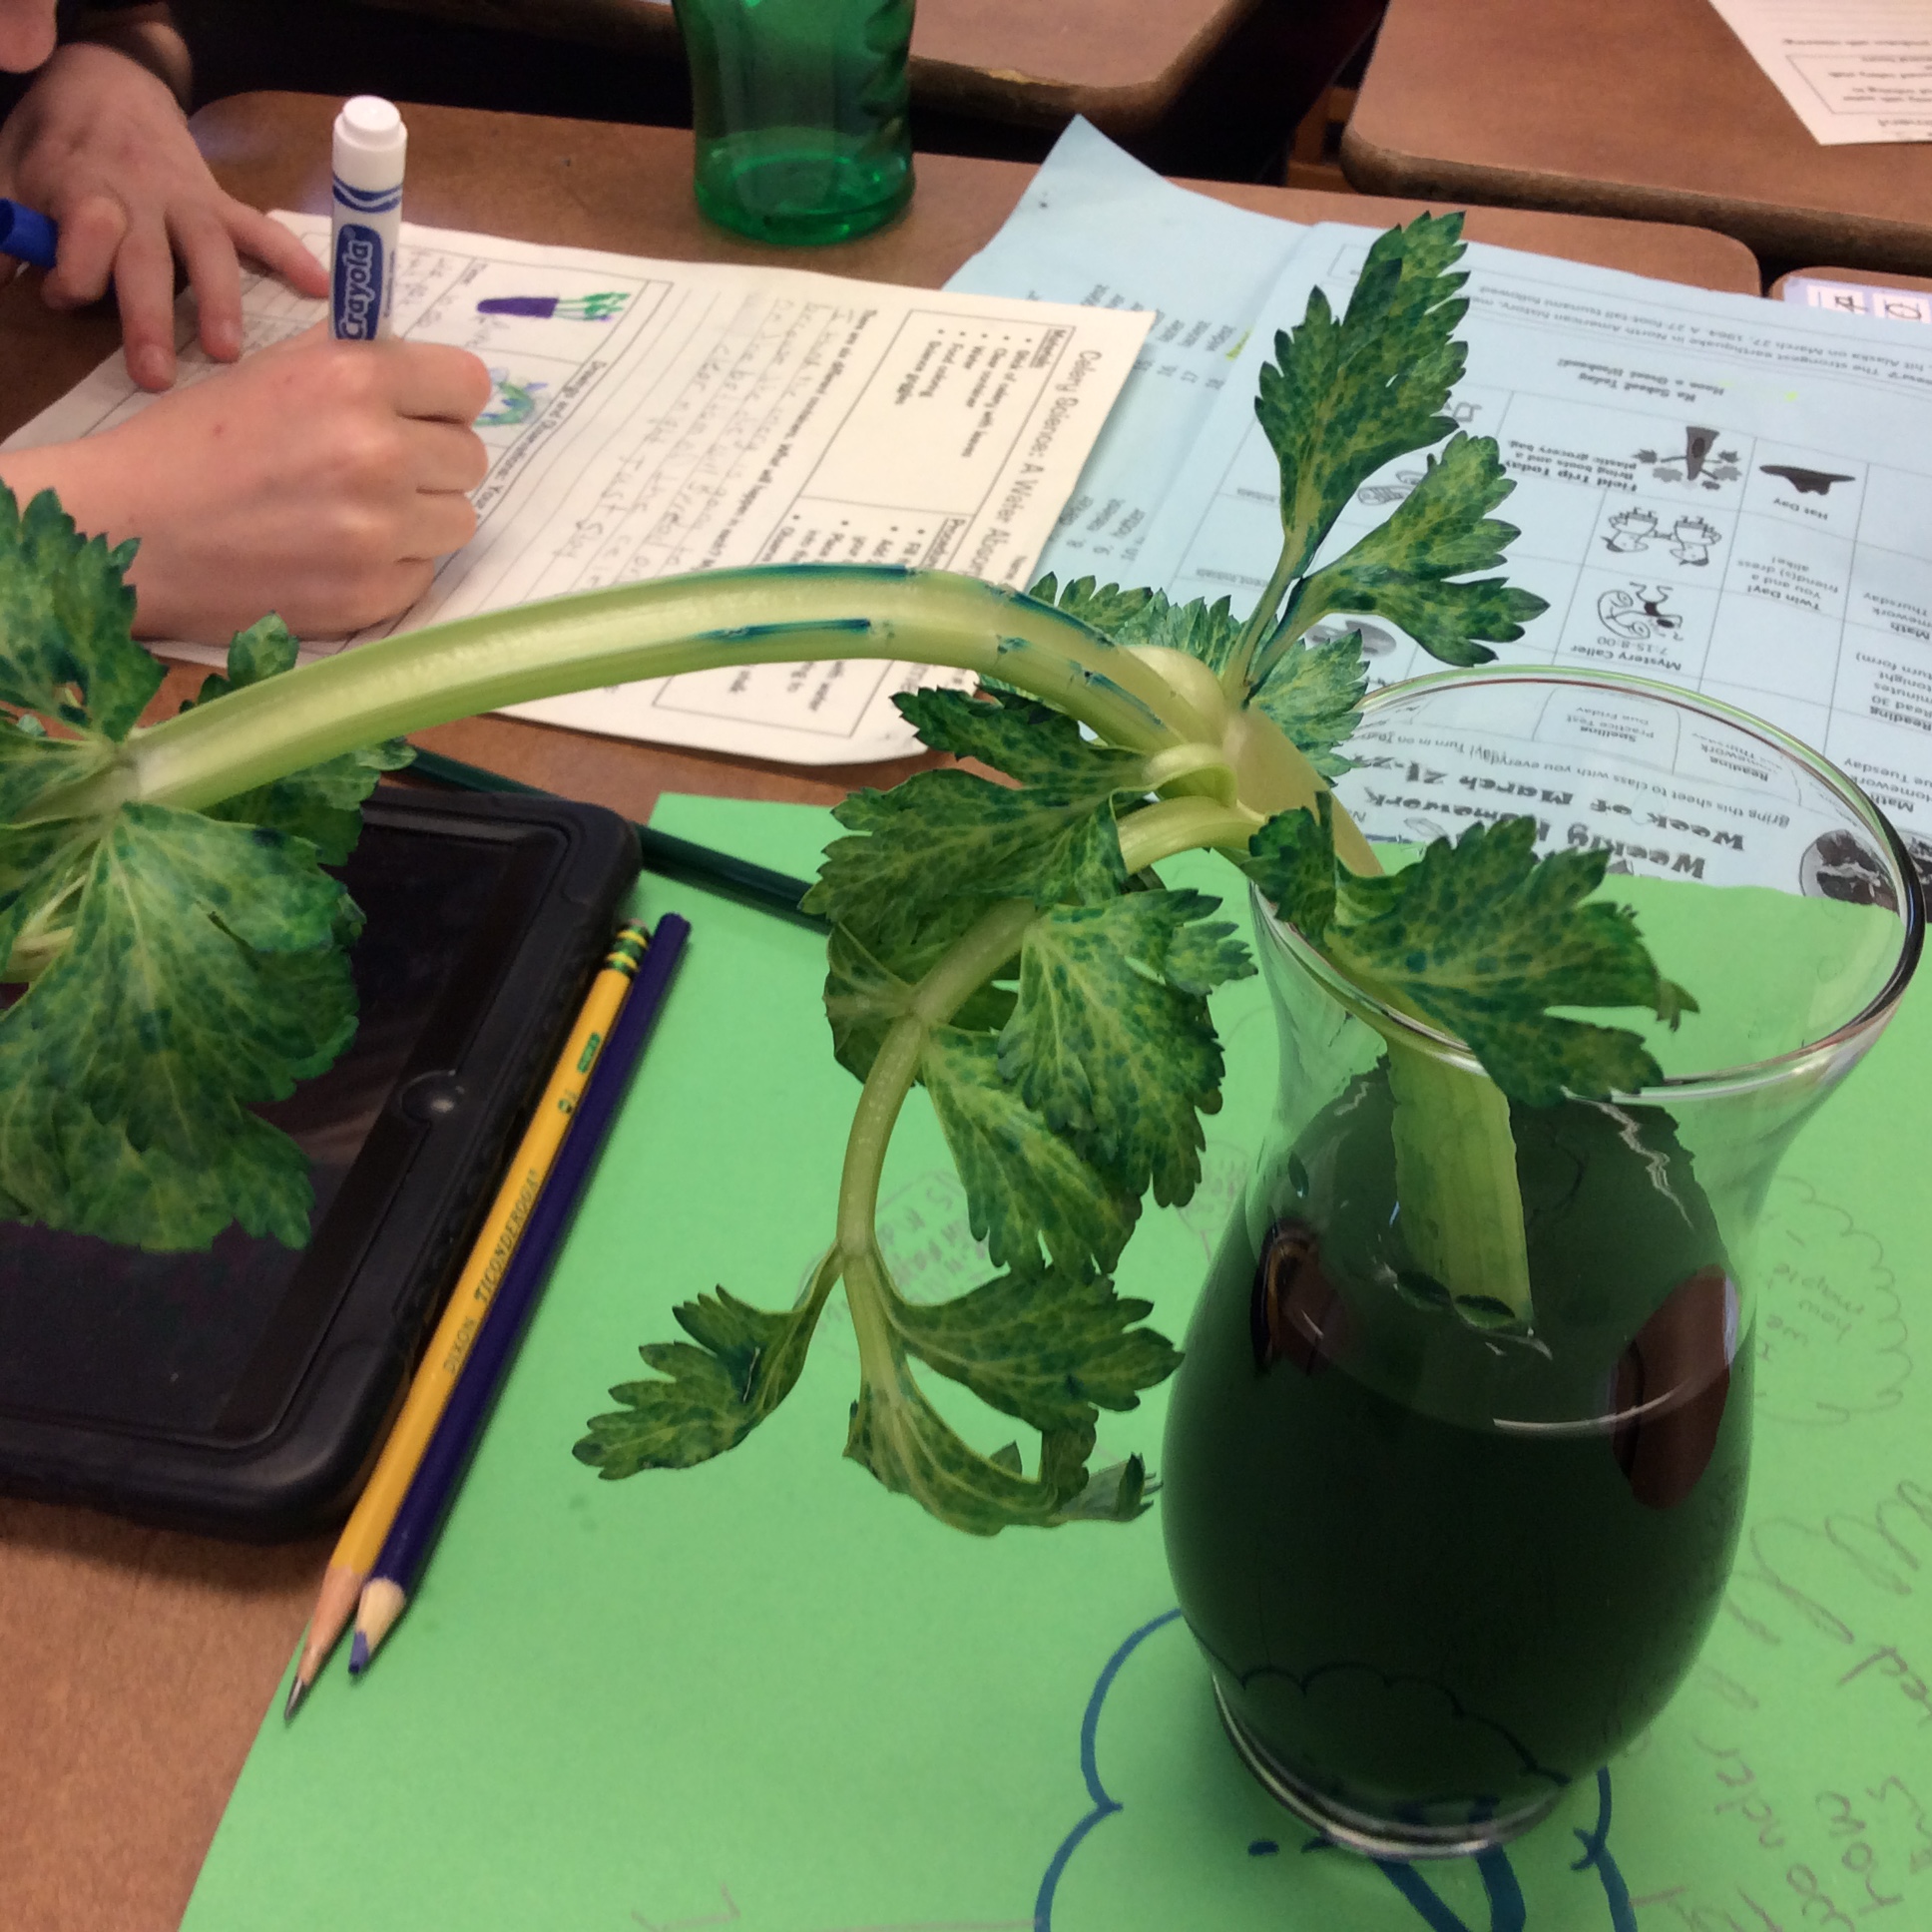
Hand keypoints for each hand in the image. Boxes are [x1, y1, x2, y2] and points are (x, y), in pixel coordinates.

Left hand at [0, 41, 329, 388]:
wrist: (106, 83)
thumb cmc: (58, 144)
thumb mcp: (12, 174)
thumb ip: (11, 228)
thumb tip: (0, 280)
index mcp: (84, 190)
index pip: (81, 240)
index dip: (70, 274)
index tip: (57, 294)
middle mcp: (140, 198)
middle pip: (146, 259)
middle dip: (149, 317)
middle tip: (156, 374)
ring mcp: (187, 201)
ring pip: (207, 252)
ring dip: (220, 301)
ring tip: (226, 351)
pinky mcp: (219, 203)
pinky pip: (258, 230)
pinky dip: (289, 256)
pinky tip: (319, 288)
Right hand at [0, 328, 492, 639]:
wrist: (130, 528)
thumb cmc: (194, 444)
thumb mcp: (272, 370)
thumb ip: (354, 361)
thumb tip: (421, 365)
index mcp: (354, 379)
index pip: (468, 385)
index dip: (445, 400)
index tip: (423, 414)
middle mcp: (377, 452)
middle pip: (469, 458)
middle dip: (432, 461)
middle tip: (374, 469)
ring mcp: (377, 531)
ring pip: (457, 520)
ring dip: (418, 518)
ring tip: (351, 513)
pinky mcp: (370, 593)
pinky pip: (422, 573)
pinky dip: (389, 567)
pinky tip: (332, 554)